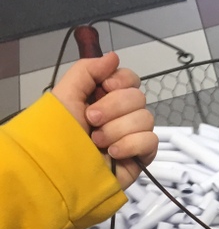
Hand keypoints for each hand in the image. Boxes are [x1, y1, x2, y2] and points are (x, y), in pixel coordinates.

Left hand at [51, 52, 156, 189]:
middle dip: (113, 108)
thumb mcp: (65, 96)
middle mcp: (121, 114)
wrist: (60, 172)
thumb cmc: (58, 134)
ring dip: (117, 130)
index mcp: (104, 98)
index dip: (121, 81)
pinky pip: (150, 141)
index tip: (105, 88)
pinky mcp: (142, 156)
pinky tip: (113, 154)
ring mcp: (133, 135)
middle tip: (91, 121)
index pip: (130, 79)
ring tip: (97, 142)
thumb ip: (87, 71)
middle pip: (139, 97)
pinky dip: (131, 145)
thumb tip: (114, 56)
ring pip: (146, 118)